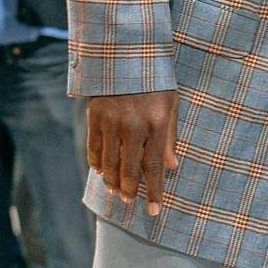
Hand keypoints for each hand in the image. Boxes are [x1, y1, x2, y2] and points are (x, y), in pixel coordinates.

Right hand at [87, 90, 179, 215]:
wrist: (127, 57)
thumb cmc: (156, 83)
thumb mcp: (171, 105)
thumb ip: (170, 137)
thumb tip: (172, 166)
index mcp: (157, 123)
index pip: (155, 166)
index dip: (154, 190)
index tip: (155, 210)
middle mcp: (134, 126)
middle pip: (129, 170)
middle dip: (130, 190)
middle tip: (130, 201)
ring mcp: (112, 123)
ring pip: (110, 164)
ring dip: (113, 182)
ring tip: (117, 191)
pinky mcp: (95, 118)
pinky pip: (94, 150)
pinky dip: (98, 164)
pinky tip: (102, 172)